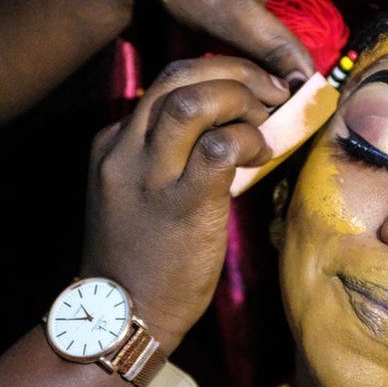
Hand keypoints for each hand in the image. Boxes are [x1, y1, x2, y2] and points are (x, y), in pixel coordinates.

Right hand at [80, 56, 288, 350]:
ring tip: (267, 118)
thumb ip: (174, 153)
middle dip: (235, 70)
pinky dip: (249, 139)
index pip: (167, 81)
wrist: (124, 315)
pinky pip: (219, 147)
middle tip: (273, 90)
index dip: (219, 73)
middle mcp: (125, 148)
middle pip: (178, 74)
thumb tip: (235, 124)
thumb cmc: (144, 254)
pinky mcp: (181, 203)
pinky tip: (261, 154)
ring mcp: (149, 174)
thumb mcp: (143, 190)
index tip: (253, 87)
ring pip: (193, 99)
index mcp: (114, 140)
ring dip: (242, 97)